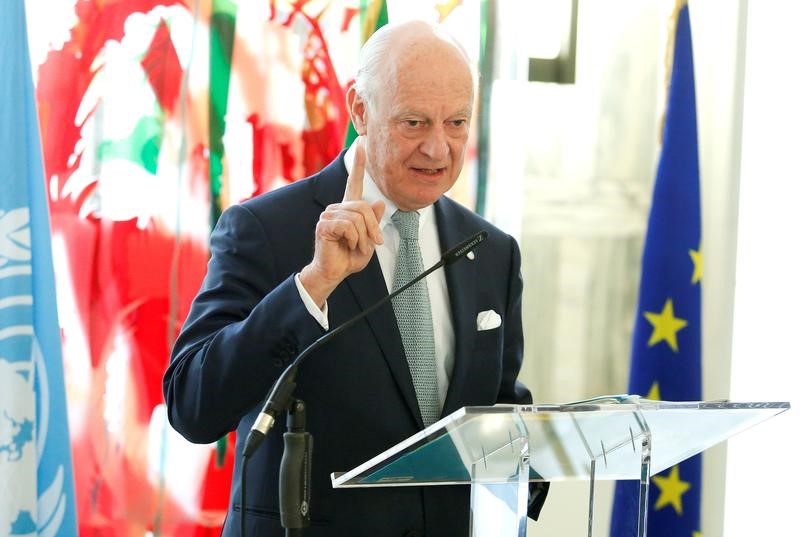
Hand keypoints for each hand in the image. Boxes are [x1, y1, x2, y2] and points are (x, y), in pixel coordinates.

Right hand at [299, 140, 384, 306]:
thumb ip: (374, 222)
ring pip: (357, 217)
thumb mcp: (369, 239)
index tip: (361, 145)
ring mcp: (328, 214)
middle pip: (364, 207)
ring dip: (363, 237)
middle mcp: (337, 208)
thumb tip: (379, 202)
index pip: (353, 182)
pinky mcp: (324, 224)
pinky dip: (354, 239)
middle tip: (372, 244)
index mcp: (348, 209)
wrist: (334, 272)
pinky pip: (348, 225)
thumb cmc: (349, 257)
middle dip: (373, 228)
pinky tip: (346, 245)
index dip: (358, 164)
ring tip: (356, 246)